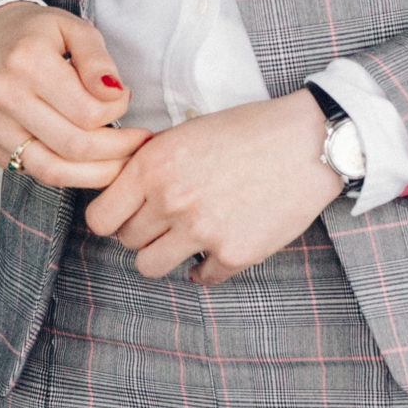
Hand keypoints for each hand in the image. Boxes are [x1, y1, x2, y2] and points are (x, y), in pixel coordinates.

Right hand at [0, 3, 147, 189]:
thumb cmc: (36, 34)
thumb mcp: (73, 28)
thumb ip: (97, 60)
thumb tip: (115, 94)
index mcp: (27, 61)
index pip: (88, 111)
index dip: (118, 111)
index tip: (125, 99)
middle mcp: (4, 97)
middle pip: (74, 146)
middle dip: (117, 150)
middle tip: (138, 142)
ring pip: (54, 171)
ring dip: (97, 174)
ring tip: (122, 163)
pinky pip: (36, 173)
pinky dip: (69, 175)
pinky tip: (89, 162)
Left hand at [83, 89, 343, 284]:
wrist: (307, 144)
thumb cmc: (248, 130)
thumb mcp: (186, 132)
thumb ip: (150, 163)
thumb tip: (121, 189)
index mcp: (153, 166)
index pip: (100, 218)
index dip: (111, 217)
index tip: (126, 214)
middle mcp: (171, 201)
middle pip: (127, 242)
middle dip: (143, 232)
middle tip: (166, 219)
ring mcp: (201, 231)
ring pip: (151, 267)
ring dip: (165, 255)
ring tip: (184, 239)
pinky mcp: (233, 254)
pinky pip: (200, 277)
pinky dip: (206, 266)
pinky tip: (217, 245)